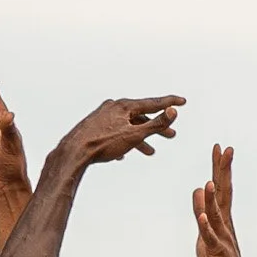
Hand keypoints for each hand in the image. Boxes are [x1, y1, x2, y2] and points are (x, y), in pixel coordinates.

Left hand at [57, 93, 184, 169]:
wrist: (73, 152)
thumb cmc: (102, 144)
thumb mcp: (134, 135)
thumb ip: (156, 124)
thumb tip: (173, 111)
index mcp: (125, 106)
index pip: (153, 103)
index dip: (170, 103)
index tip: (182, 102)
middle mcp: (113, 107)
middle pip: (140, 116)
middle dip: (156, 127)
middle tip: (171, 135)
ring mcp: (102, 117)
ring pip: (127, 127)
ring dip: (139, 138)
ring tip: (150, 152)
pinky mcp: (93, 128)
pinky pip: (113, 134)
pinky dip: (122, 142)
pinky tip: (123, 154)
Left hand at [192, 142, 244, 256]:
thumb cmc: (217, 255)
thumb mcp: (205, 228)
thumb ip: (201, 208)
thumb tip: (197, 188)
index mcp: (222, 215)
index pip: (222, 186)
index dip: (220, 167)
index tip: (220, 148)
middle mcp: (223, 221)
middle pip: (223, 192)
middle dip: (223, 171)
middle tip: (225, 149)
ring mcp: (220, 234)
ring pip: (216, 213)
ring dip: (212, 197)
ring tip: (209, 181)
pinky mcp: (215, 250)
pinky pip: (209, 236)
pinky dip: (206, 226)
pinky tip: (202, 216)